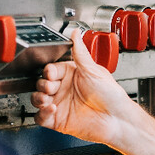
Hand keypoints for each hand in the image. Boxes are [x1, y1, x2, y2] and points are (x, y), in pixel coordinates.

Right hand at [32, 30, 136, 144]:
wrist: (117, 119)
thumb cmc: (111, 95)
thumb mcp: (93, 70)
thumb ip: (80, 52)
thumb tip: (75, 33)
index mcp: (71, 75)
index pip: (51, 69)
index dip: (48, 71)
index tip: (51, 73)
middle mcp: (64, 89)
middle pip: (41, 83)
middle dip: (43, 84)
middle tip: (51, 87)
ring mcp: (60, 105)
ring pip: (37, 99)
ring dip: (38, 98)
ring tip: (47, 98)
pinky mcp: (58, 121)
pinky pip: (41, 117)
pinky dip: (42, 114)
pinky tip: (51, 109)